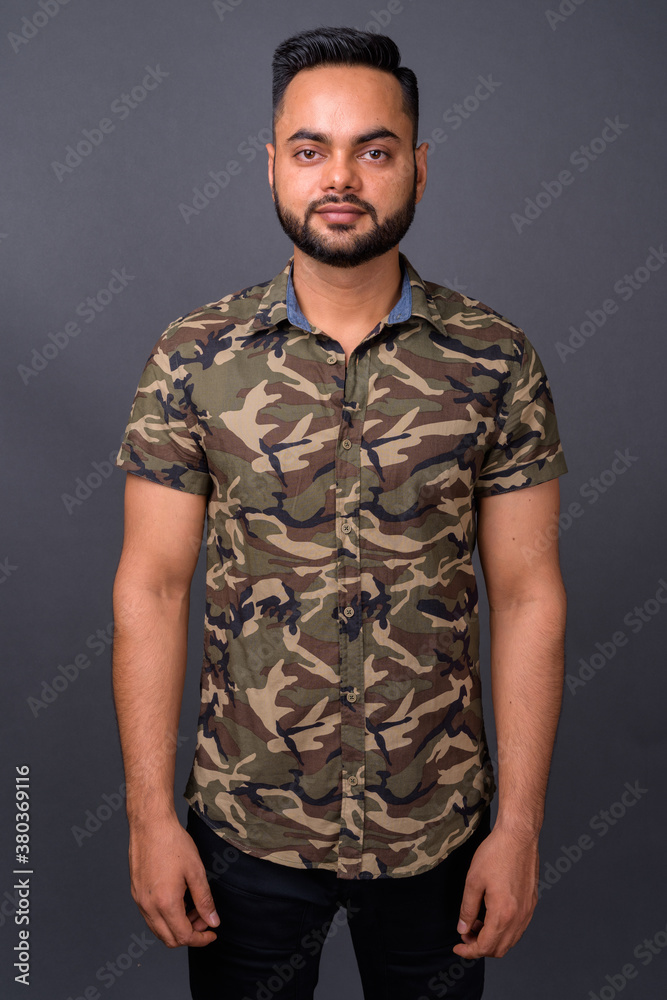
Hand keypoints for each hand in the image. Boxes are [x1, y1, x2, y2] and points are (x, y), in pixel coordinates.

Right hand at [128, 813, 219, 947]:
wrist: (150, 824)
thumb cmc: (173, 843)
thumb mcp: (196, 871)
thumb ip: (205, 900)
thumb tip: (213, 921)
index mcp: (165, 903)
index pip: (183, 936)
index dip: (201, 939)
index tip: (212, 933)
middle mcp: (148, 906)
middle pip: (169, 939)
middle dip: (189, 934)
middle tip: (204, 919)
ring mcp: (139, 900)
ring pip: (158, 929)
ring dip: (177, 926)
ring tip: (193, 908)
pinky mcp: (135, 892)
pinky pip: (150, 916)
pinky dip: (165, 917)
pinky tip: (178, 901)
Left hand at [452, 824, 538, 958]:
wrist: (519, 836)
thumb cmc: (496, 854)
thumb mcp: (473, 881)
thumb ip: (467, 909)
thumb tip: (463, 930)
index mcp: (503, 914)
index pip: (485, 947)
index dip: (469, 951)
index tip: (457, 947)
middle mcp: (519, 917)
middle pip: (500, 949)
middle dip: (480, 947)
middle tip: (466, 934)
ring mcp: (528, 911)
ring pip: (510, 940)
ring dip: (493, 939)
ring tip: (477, 923)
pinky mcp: (531, 902)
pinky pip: (518, 928)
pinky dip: (504, 930)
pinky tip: (492, 914)